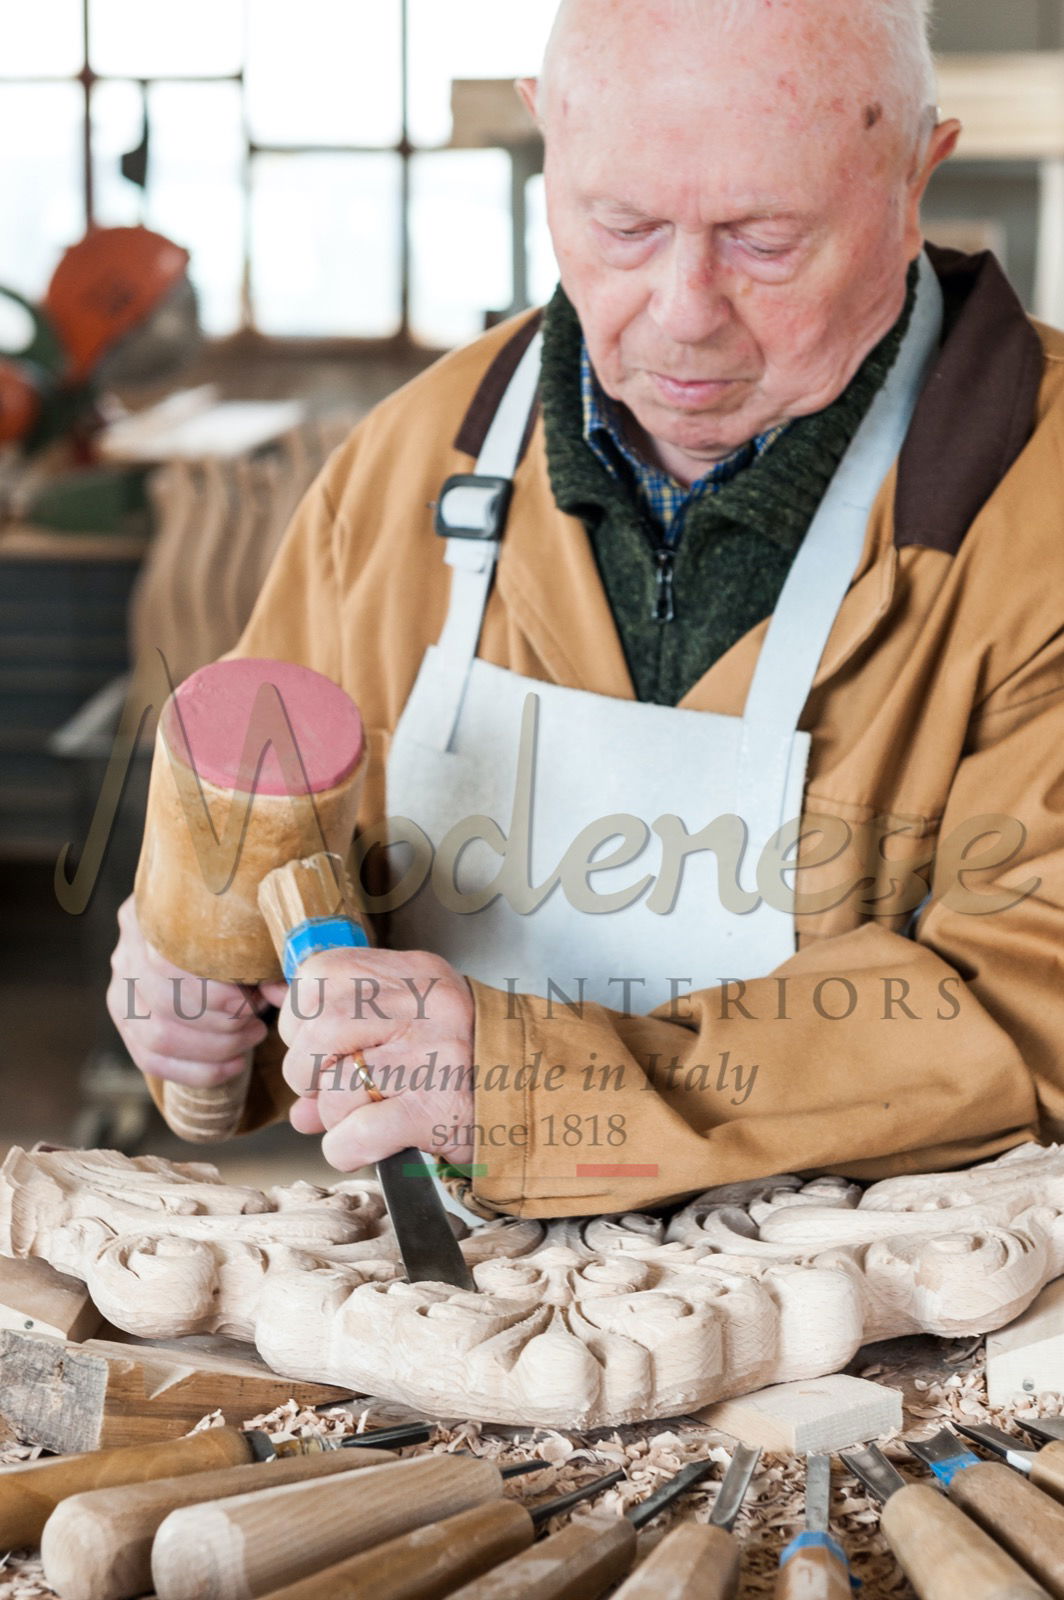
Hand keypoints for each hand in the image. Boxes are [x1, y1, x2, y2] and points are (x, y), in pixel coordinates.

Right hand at [107, 895, 270, 1086]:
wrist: (215, 936)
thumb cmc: (238, 930)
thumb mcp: (254, 932)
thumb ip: (267, 956)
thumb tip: (282, 994)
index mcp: (154, 910)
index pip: (168, 960)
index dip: (212, 991)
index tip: (251, 1001)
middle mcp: (129, 947)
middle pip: (162, 1000)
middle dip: (219, 1022)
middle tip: (257, 1023)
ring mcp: (120, 985)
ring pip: (155, 1034)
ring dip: (212, 1048)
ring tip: (250, 1039)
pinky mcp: (126, 1021)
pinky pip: (150, 1059)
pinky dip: (196, 1070)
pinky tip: (234, 1066)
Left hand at [268, 947, 474, 1171]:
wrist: (539, 1096)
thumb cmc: (470, 1060)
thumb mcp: (416, 1025)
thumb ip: (351, 1046)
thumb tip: (299, 1104)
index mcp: (413, 975)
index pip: (319, 973)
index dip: (303, 1015)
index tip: (321, 1042)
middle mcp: (422, 1007)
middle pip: (315, 1029)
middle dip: (306, 1071)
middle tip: (332, 1085)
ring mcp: (428, 1058)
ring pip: (333, 1089)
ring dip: (333, 1116)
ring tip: (364, 1115)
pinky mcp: (432, 1111)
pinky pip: (355, 1134)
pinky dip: (347, 1149)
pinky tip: (367, 1145)